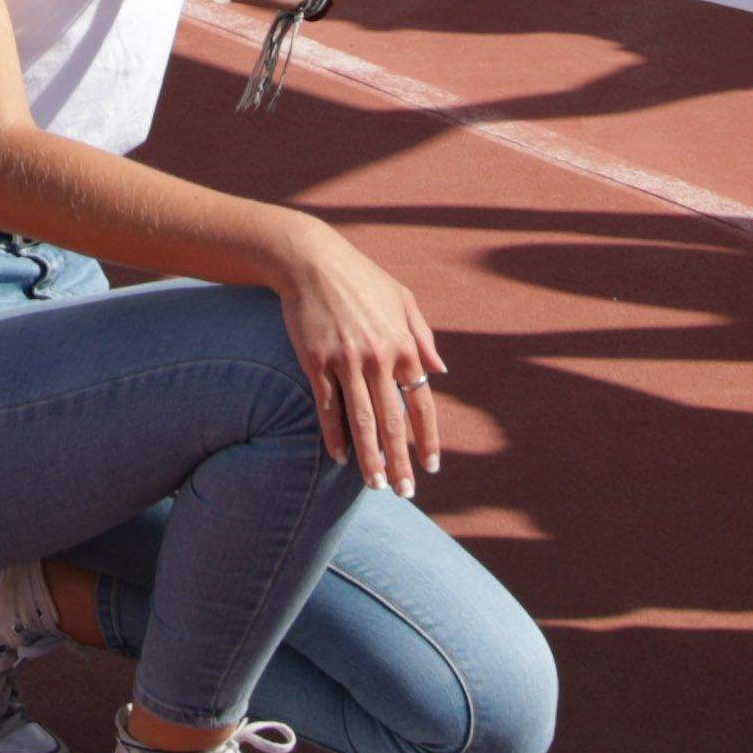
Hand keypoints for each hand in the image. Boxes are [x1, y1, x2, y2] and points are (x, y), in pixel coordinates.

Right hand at [271, 216, 448, 493]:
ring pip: (361, 421)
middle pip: (392, 421)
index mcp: (404, 345)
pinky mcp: (315, 361)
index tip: (431, 467)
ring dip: (370, 458)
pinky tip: (339, 457)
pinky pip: (326, 406)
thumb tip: (440, 373)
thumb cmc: (361, 279)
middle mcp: (378, 357)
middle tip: (405, 492)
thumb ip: (423, 338)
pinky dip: (334, 435)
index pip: (421, 404)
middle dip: (401, 461)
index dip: (427, 439)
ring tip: (376, 485)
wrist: (311, 260)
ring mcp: (346, 360)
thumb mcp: (402, 299)